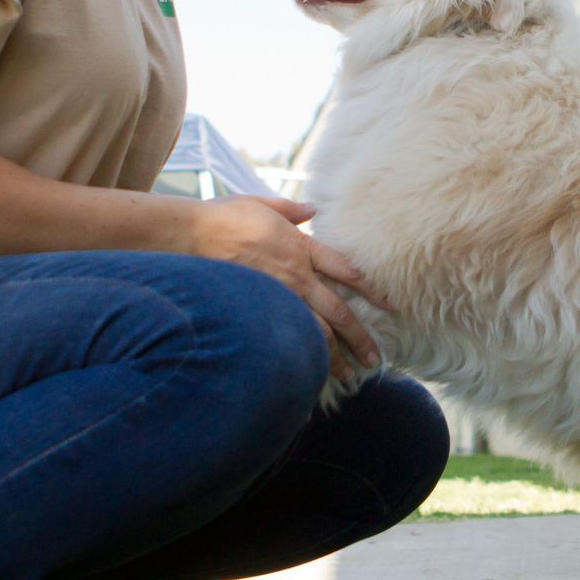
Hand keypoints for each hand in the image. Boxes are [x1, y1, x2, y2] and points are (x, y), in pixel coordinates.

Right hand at [185, 196, 391, 382]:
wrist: (189, 234)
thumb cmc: (223, 216)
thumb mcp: (263, 204)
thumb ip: (291, 210)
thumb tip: (311, 208)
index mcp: (301, 248)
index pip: (347, 271)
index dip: (372, 290)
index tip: (390, 305)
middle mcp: (296, 275)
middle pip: (339, 312)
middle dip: (360, 336)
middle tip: (376, 357)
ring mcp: (276, 296)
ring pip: (315, 332)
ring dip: (334, 356)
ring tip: (350, 375)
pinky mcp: (256, 311)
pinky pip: (284, 338)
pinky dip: (300, 356)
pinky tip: (309, 372)